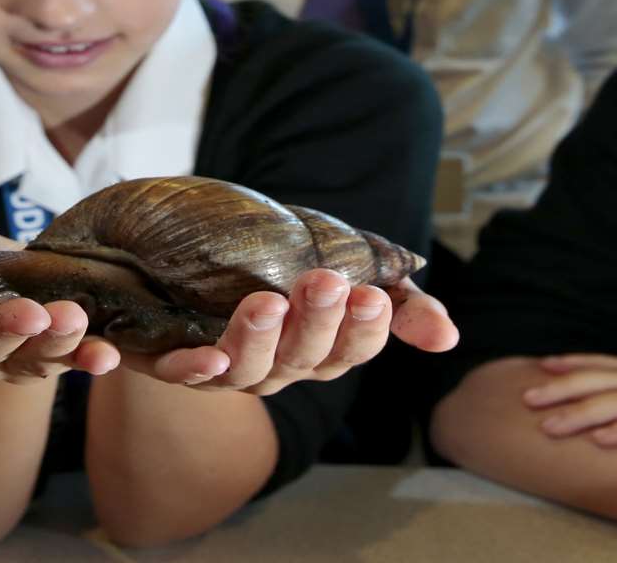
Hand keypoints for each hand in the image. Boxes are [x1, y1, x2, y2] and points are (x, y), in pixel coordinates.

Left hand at [125, 270, 457, 396]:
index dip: (363, 328)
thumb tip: (447, 337)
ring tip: (268, 302)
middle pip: (304, 358)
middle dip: (317, 322)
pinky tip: (208, 354)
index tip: (371, 294)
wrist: (189, 244)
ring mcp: (224, 367)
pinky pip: (180, 372)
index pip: (351, 349)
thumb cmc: (282, 262)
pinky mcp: (169, 357)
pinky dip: (194, 368)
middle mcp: (276, 366)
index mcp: (319, 348)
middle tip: (325, 281)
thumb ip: (400, 304)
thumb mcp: (348, 268)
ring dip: (258, 339)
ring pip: (246, 369)